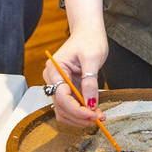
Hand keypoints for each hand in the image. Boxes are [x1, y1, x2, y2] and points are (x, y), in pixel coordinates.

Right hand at [44, 0, 107, 127]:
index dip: (77, 110)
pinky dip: (81, 112)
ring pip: (64, 111)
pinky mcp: (67, 88)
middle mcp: (52, 79)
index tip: (92, 115)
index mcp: (54, 70)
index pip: (62, 97)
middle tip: (98, 118)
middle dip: (79, 116)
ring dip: (80, 118)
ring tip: (98, 116)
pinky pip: (71, 106)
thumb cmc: (89, 40)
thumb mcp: (92, 58)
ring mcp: (59, 85)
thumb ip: (90, 82)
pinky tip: (94, 112)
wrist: (88, 32)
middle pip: (61, 107)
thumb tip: (90, 103)